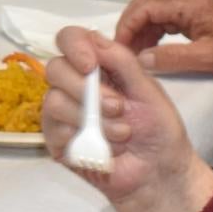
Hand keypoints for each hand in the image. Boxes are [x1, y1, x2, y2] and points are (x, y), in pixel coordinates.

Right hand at [42, 29, 212, 211]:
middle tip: (118, 107)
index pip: (71, 40)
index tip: (91, 65)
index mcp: (100, 67)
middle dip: (86, 88)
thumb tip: (93, 37)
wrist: (159, 174)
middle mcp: (76, 85)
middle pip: (55, 67)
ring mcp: (63, 113)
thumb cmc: (158, 131)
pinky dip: (81, 136)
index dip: (75, 46)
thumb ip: (123, 62)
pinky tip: (104, 147)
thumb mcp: (148, 90)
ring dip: (90, 117)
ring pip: (53, 99)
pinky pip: (53, 128)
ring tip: (121, 133)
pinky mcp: (57, 140)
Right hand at [114, 0, 212, 80]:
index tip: (119, 47)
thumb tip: (141, 59)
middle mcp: (189, 0)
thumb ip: (172, 58)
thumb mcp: (209, 58)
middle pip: (146, 2)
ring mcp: (193, 7)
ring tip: (134, 53)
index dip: (127, 25)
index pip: (146, 6)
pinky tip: (151, 49)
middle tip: (122, 49)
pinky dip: (153, 31)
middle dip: (129, 24)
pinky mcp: (197, 17)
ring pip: (154, 10)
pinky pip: (166, 18)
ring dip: (140, 28)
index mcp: (191, 4)